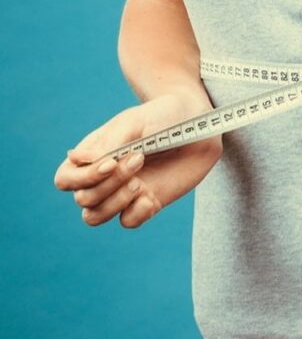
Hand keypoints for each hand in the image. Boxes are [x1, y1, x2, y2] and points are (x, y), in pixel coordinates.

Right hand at [53, 90, 222, 227]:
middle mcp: (103, 177)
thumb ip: (108, 142)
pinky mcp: (147, 201)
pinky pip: (128, 222)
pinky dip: (136, 214)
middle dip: (109, 184)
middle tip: (139, 159)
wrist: (198, 126)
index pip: (66, 179)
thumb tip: (76, 159)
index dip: (84, 178)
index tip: (112, 162)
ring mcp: (124, 191)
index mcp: (93, 155)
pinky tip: (151, 198)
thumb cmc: (163, 116)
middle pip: (83, 199)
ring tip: (140, 182)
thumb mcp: (135, 122)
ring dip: (116, 202)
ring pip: (95, 216)